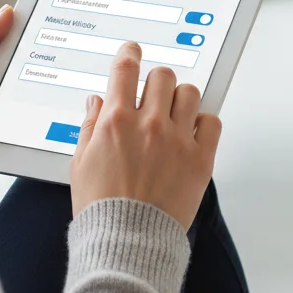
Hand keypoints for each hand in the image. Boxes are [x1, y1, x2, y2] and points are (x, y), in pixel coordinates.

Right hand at [70, 42, 220, 230]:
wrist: (127, 242)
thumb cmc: (102, 209)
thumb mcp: (80, 163)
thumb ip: (90, 126)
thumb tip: (97, 102)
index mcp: (116, 121)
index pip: (125, 69)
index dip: (130, 52)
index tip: (133, 50)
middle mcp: (149, 124)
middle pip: (162, 76)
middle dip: (156, 82)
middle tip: (153, 96)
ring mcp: (177, 140)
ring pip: (189, 93)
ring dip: (180, 99)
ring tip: (173, 116)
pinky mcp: (200, 159)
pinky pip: (211, 121)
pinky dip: (203, 123)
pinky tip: (191, 134)